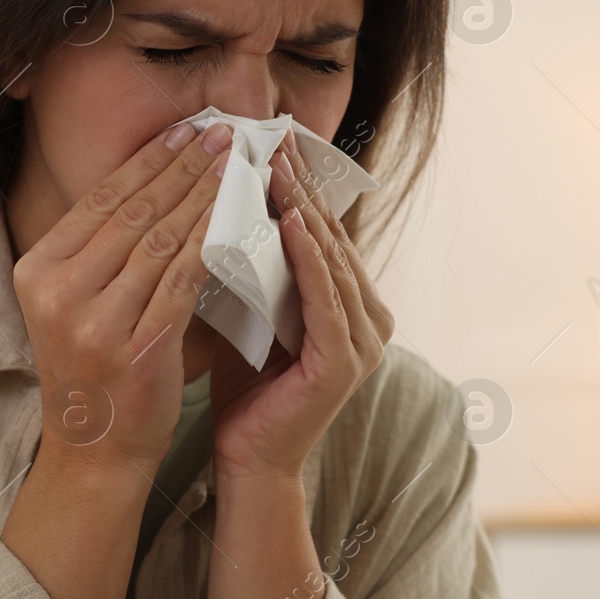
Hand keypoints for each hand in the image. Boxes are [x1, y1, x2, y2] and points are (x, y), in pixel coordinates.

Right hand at [12, 120, 233, 472]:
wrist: (94, 454)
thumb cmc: (96, 372)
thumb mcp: (76, 304)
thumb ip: (103, 252)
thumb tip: (158, 185)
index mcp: (37, 270)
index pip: (101, 199)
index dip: (149, 160)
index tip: (188, 129)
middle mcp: (57, 290)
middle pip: (132, 212)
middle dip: (184, 166)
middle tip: (223, 133)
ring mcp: (92, 320)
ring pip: (160, 239)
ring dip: (205, 196)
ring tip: (237, 166)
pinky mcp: (134, 346)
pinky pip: (182, 280)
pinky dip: (212, 243)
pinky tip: (238, 219)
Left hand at [209, 131, 394, 483]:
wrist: (247, 461)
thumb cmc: (245, 389)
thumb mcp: (253, 312)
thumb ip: (259, 267)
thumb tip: (230, 203)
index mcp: (352, 305)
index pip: (324, 231)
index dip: (299, 186)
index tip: (270, 141)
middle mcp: (369, 319)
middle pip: (332, 237)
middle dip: (301, 187)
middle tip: (274, 138)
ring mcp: (364, 342)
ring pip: (331, 260)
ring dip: (304, 211)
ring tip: (278, 168)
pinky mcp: (345, 363)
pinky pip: (327, 298)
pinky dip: (311, 259)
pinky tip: (293, 224)